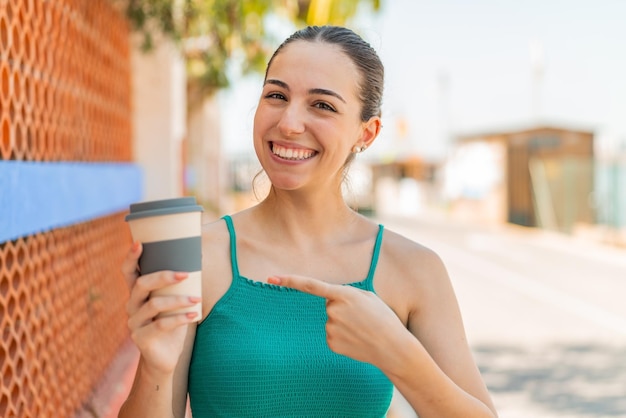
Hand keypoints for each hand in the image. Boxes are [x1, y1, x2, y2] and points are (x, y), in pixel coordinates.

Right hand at [122, 242, 199, 373]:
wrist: (166, 356)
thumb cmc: (173, 322)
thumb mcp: (175, 301)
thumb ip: (180, 284)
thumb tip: (199, 256)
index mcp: (137, 293)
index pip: (128, 272)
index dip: (131, 257)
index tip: (139, 243)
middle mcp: (131, 305)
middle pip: (142, 284)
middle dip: (164, 276)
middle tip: (186, 274)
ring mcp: (134, 322)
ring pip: (154, 304)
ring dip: (178, 300)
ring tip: (197, 300)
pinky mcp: (141, 338)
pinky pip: (161, 325)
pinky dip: (180, 318)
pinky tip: (194, 315)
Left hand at [267, 274, 406, 366]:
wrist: (393, 347)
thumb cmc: (383, 318)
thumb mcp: (368, 297)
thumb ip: (345, 294)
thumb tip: (328, 302)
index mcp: (344, 295)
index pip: (311, 285)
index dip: (290, 281)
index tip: (271, 278)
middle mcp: (333, 311)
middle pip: (328, 304)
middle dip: (341, 307)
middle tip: (361, 316)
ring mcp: (331, 329)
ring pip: (330, 320)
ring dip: (343, 323)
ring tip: (362, 328)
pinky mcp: (331, 343)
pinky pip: (332, 334)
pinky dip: (343, 336)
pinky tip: (356, 339)